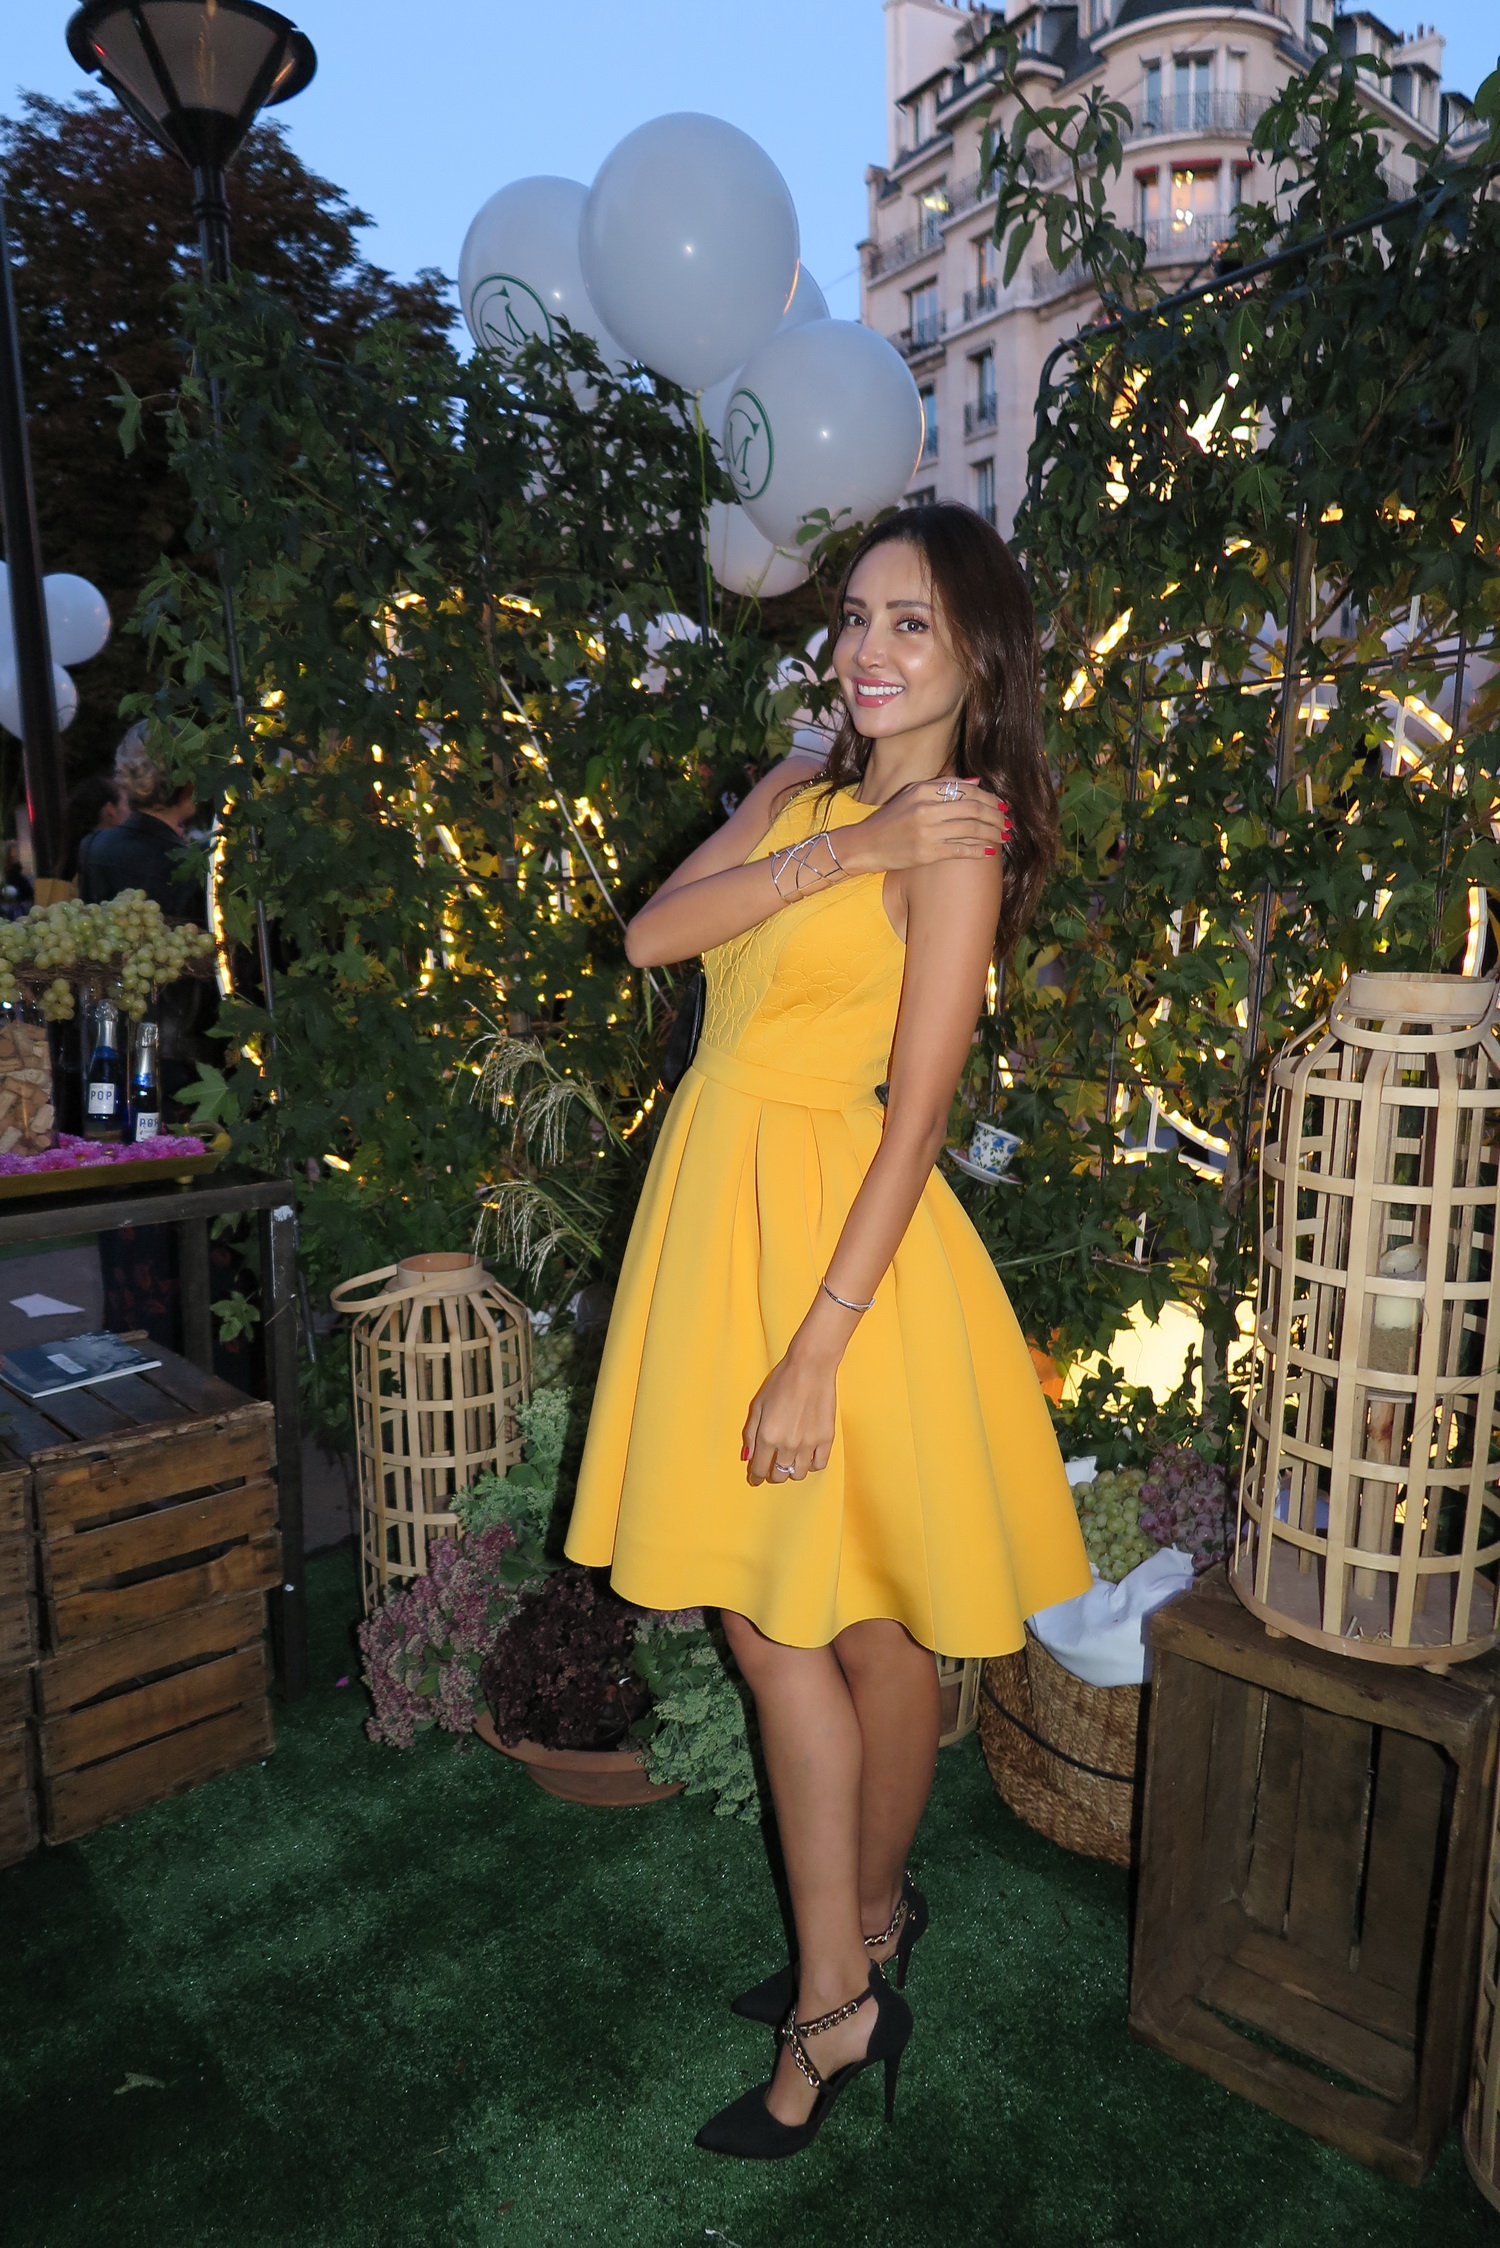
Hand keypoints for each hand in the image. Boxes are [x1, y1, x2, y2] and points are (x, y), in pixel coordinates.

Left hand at [742, 1346, 836, 1484]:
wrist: (810, 1368)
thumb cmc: (781, 1382)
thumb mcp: (758, 1405)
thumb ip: (750, 1434)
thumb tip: (748, 1457)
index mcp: (768, 1436)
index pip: (759, 1469)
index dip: (756, 1477)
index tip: (756, 1479)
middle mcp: (787, 1444)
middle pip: (779, 1475)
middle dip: (772, 1475)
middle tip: (772, 1467)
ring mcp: (808, 1443)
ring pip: (798, 1474)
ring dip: (791, 1471)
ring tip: (790, 1461)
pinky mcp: (826, 1439)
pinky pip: (819, 1465)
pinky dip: (811, 1465)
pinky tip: (807, 1456)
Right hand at [838, 777, 1010, 875]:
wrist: (865, 845)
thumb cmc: (890, 820)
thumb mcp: (911, 795)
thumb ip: (942, 786)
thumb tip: (976, 783)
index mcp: (923, 791)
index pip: (965, 790)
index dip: (988, 798)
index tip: (1000, 805)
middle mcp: (926, 809)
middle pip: (972, 809)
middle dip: (995, 816)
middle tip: (1007, 822)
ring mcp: (927, 832)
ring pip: (970, 829)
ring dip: (992, 833)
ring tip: (1004, 836)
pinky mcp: (927, 853)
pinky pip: (960, 850)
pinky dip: (978, 850)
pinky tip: (989, 851)